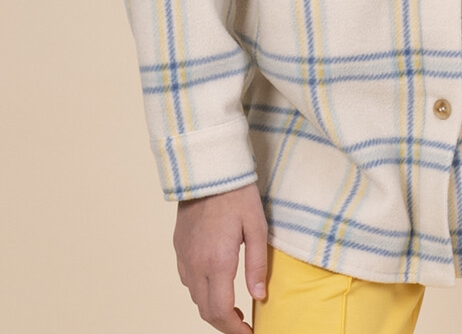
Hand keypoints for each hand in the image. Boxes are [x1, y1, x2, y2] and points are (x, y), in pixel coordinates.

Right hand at [173, 182, 268, 333]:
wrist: (209, 169)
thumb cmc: (238, 194)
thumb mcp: (257, 227)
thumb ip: (257, 265)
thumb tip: (258, 296)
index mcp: (217, 261)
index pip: (220, 311)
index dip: (233, 329)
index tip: (248, 333)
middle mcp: (196, 263)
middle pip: (205, 310)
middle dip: (223, 322)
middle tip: (242, 323)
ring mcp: (184, 256)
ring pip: (194, 296)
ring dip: (211, 307)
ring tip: (232, 305)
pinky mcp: (179, 247)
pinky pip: (187, 279)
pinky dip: (200, 290)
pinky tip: (215, 283)